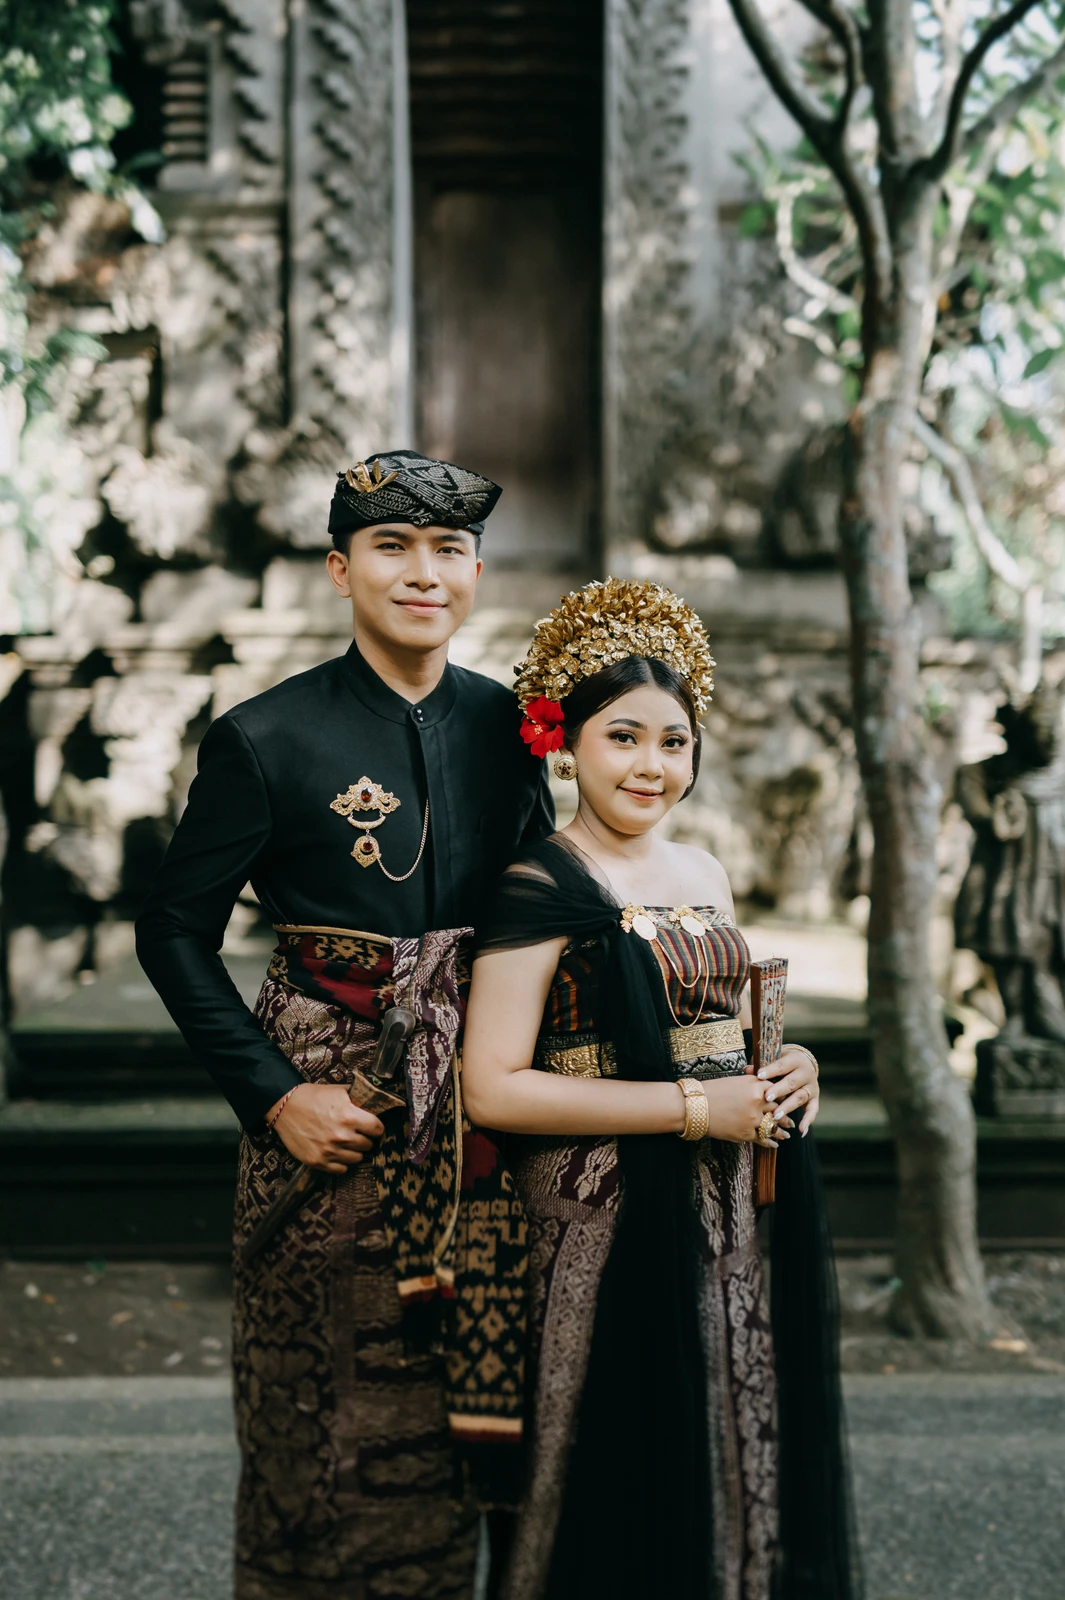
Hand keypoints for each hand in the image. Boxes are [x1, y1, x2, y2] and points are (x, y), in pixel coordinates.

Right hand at [267, 1083, 384, 1172]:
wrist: (285, 1107)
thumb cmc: (313, 1097)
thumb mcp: (339, 1091)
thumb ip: (359, 1099)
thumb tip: (376, 1104)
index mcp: (349, 1116)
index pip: (377, 1129)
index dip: (375, 1127)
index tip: (371, 1126)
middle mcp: (341, 1136)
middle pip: (368, 1145)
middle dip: (364, 1138)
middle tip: (357, 1133)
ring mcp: (329, 1151)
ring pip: (357, 1158)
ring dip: (354, 1151)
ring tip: (346, 1142)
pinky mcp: (317, 1161)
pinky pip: (341, 1169)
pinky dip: (341, 1162)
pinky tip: (337, 1152)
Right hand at [701, 1074, 791, 1143]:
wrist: (695, 1106)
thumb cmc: (712, 1091)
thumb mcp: (735, 1081)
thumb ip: (752, 1085)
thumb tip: (764, 1090)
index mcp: (755, 1084)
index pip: (776, 1090)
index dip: (782, 1097)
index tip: (786, 1102)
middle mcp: (758, 1101)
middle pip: (779, 1108)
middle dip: (786, 1115)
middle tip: (791, 1121)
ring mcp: (753, 1118)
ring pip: (773, 1126)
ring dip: (782, 1131)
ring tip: (787, 1134)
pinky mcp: (746, 1133)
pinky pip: (763, 1139)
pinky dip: (770, 1142)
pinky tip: (774, 1144)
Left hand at [757, 1044, 819, 1134]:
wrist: (803, 1064)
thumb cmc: (782, 1062)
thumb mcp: (774, 1059)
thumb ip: (762, 1064)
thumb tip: (747, 1070)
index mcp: (795, 1060)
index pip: (782, 1065)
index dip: (771, 1070)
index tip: (759, 1076)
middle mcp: (806, 1073)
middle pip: (791, 1082)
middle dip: (779, 1090)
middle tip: (767, 1097)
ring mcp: (811, 1087)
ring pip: (800, 1097)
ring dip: (788, 1107)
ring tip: (775, 1115)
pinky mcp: (815, 1099)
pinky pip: (812, 1110)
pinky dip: (808, 1121)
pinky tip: (801, 1131)